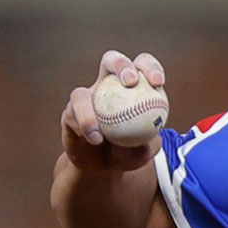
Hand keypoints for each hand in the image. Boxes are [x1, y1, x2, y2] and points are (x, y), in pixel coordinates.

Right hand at [61, 51, 166, 171]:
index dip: (151, 67)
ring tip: (101, 132)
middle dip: (121, 64)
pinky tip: (95, 139)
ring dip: (89, 112)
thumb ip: (147, 145)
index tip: (158, 82)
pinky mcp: (69, 113)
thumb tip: (146, 142)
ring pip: (81, 93)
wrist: (104, 167)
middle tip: (131, 82)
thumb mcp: (144, 152)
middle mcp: (107, 85)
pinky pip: (73, 115)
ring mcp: (86, 98)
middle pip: (111, 60)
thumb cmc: (130, 154)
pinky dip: (84, 127)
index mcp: (134, 86)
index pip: (142, 65)